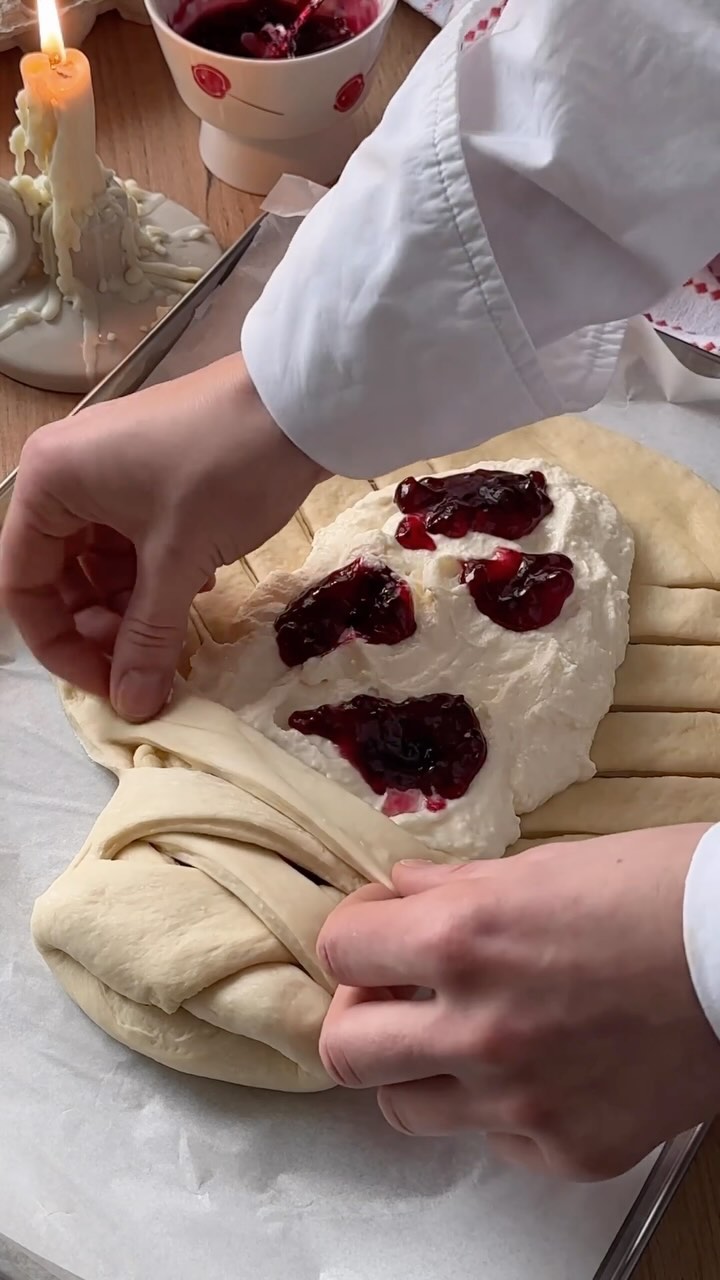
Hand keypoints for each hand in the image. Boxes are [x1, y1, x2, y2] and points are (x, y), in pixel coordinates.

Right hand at [0, 354, 326, 720]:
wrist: (299, 401)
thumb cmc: (224, 469)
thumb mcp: (179, 560)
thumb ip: (148, 637)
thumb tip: (133, 707)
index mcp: (49, 482)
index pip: (22, 584)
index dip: (60, 645)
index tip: (107, 684)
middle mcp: (66, 473)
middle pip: (60, 576)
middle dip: (101, 626)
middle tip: (146, 660)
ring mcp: (109, 471)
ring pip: (101, 564)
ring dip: (134, 604)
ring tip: (177, 622)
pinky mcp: (150, 475)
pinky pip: (134, 542)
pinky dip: (158, 574)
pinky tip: (198, 585)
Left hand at [317, 824, 719, 1178]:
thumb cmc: (657, 892)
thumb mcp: (543, 866)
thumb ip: (456, 887)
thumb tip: (403, 892)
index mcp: (462, 938)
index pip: (340, 950)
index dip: (354, 934)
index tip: (375, 931)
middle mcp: (478, 1029)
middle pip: (345, 1050)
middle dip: (358, 1013)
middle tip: (390, 994)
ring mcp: (521, 1102)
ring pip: (406, 1109)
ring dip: (417, 1068)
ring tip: (460, 1035)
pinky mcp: (569, 1150)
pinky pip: (495, 1140)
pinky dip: (500, 1107)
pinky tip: (537, 1067)